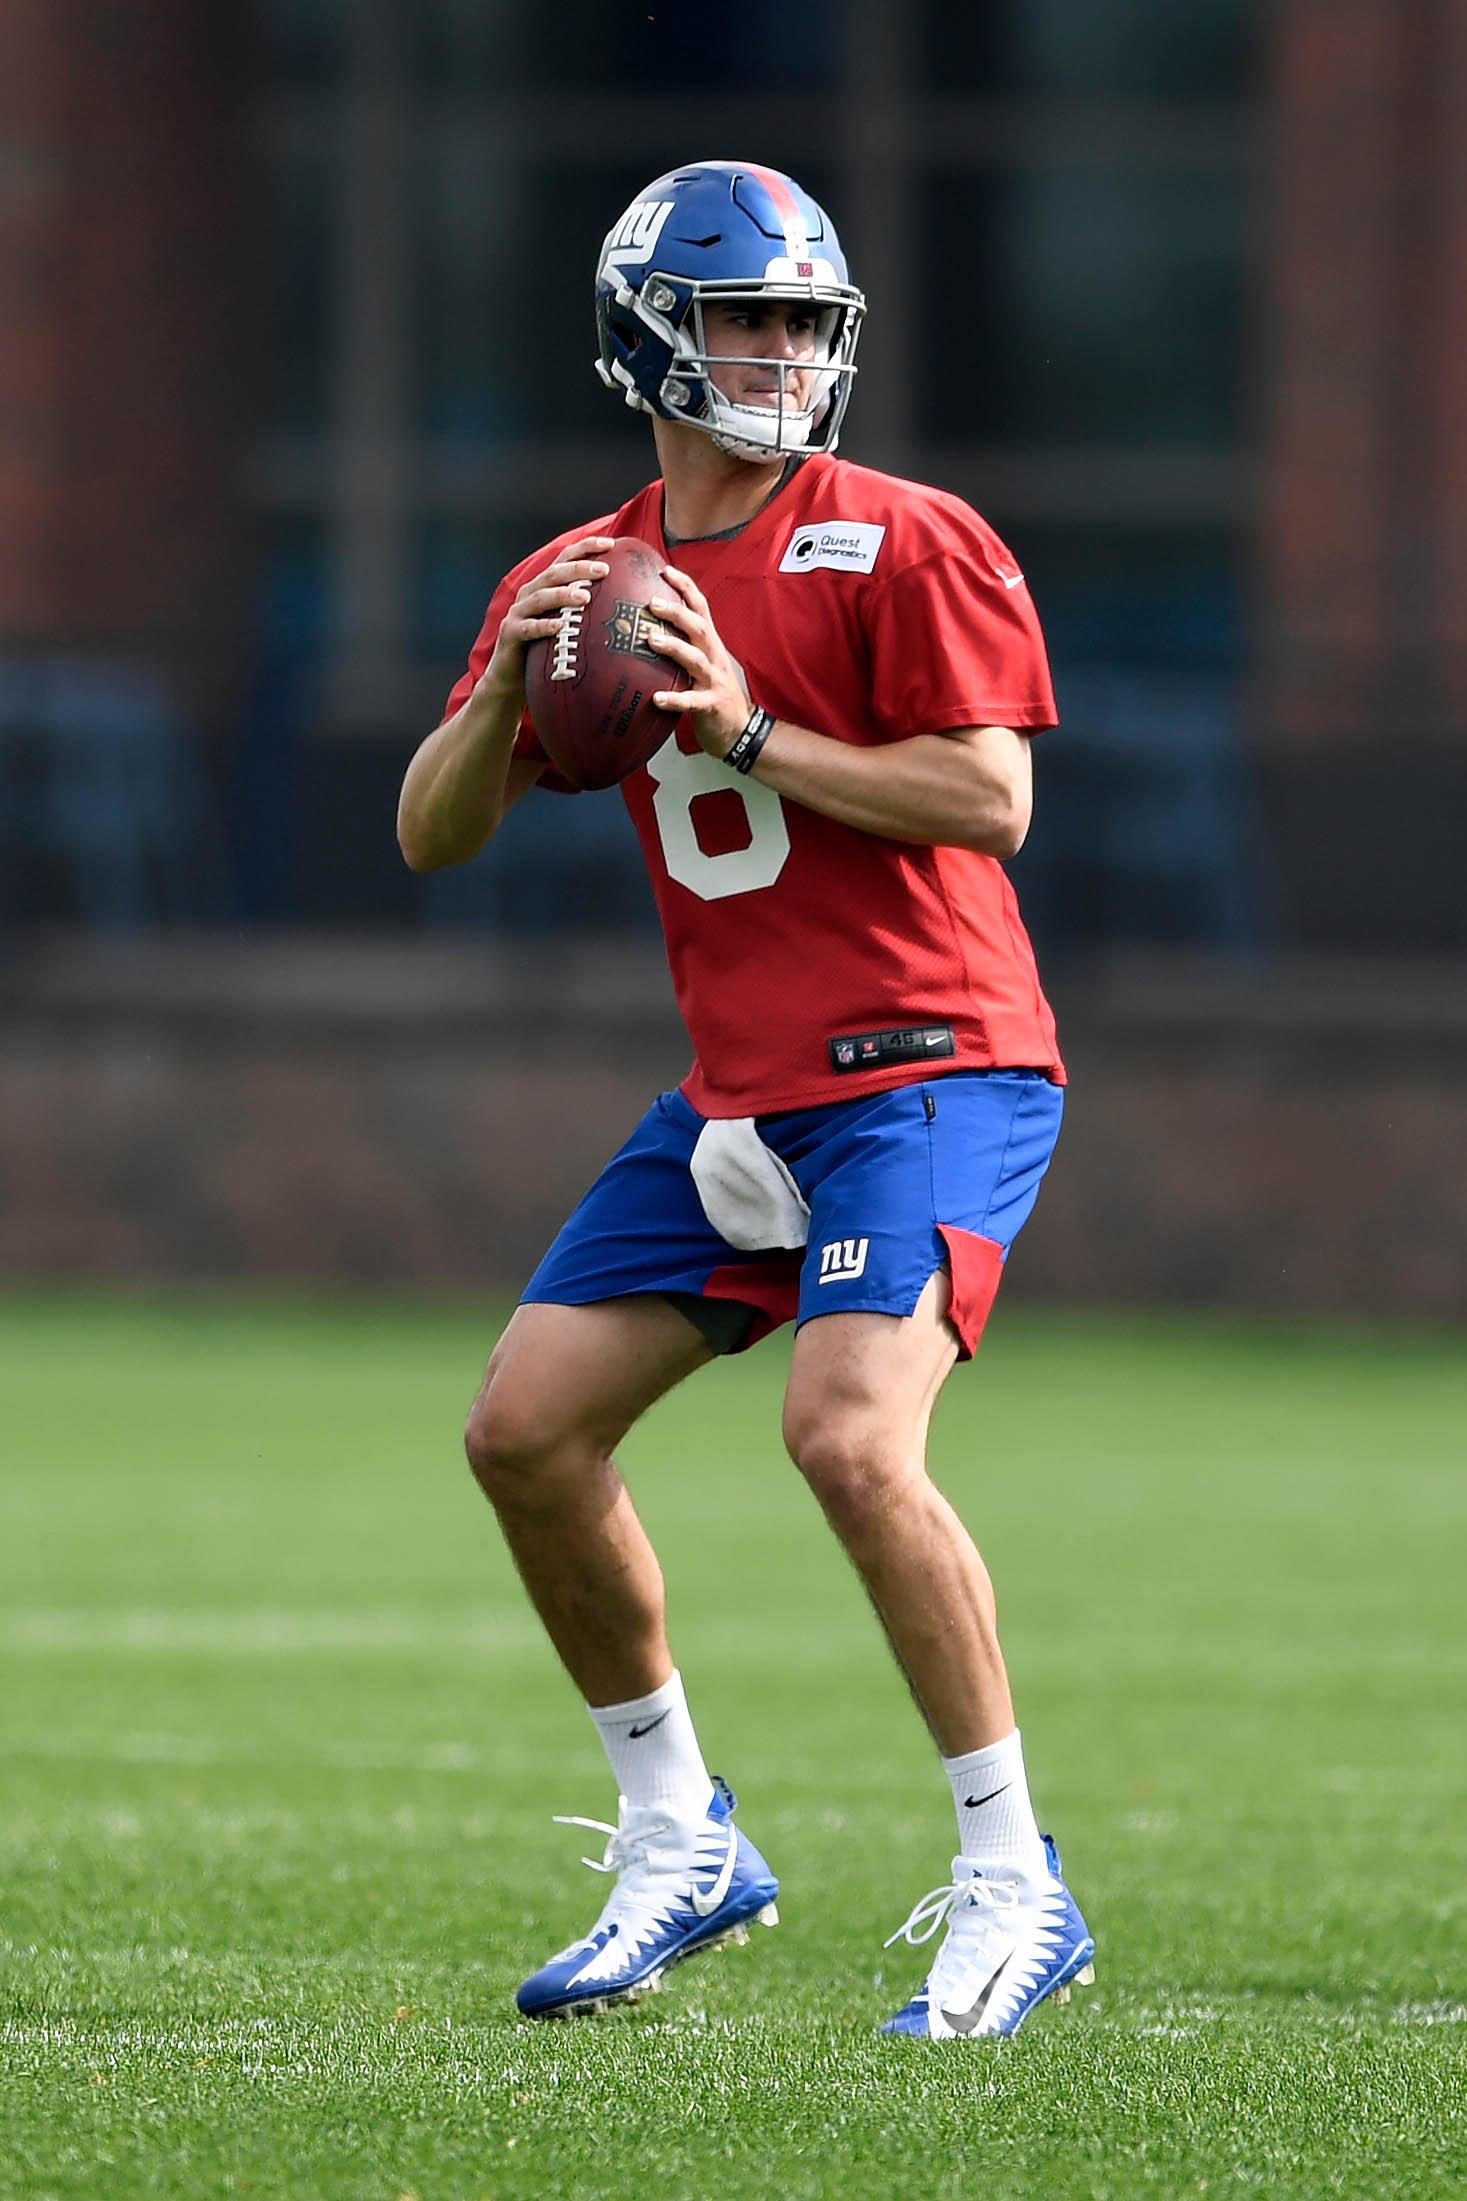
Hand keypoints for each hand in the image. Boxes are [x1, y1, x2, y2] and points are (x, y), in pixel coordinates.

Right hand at [478, 537, 615, 708]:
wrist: (510, 679)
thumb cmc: (546, 652)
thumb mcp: (568, 627)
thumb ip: (587, 613)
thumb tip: (628, 610)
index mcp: (545, 587)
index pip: (565, 559)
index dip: (586, 547)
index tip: (611, 544)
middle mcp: (530, 594)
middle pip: (555, 573)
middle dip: (579, 568)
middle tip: (604, 570)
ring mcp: (518, 613)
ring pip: (541, 597)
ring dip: (564, 594)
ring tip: (586, 597)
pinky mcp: (510, 634)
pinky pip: (528, 628)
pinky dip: (544, 626)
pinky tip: (560, 626)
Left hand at [648, 567, 751, 757]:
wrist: (742, 730)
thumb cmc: (715, 694)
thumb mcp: (702, 664)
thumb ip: (684, 646)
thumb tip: (648, 628)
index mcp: (711, 644)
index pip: (700, 607)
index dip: (685, 587)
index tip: (664, 569)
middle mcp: (714, 657)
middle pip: (698, 626)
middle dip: (676, 612)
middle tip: (651, 602)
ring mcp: (714, 680)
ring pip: (695, 659)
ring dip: (674, 647)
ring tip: (651, 640)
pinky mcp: (711, 705)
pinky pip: (692, 701)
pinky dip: (675, 699)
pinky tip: (657, 699)